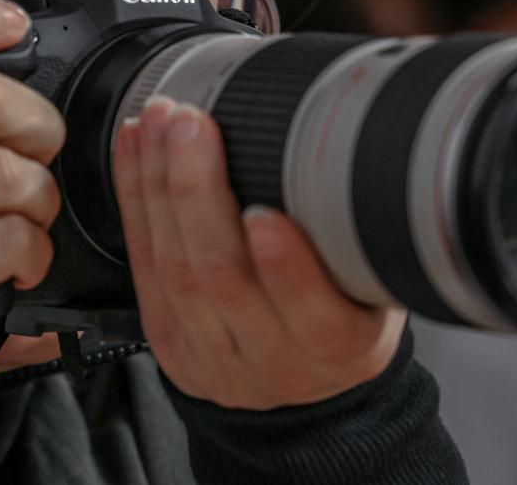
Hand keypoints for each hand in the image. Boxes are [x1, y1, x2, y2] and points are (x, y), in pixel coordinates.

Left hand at [113, 97, 404, 409]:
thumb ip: (371, 238)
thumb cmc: (348, 317)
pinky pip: (143, 262)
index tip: (267, 215)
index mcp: (339, 345)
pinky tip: (133, 148)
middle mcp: (271, 357)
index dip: (286, 267)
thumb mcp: (382, 288)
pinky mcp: (166, 337)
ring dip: (157, 184)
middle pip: (223, 277)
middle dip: (198, 192)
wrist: (303, 394)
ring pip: (173, 267)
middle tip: (192, 124)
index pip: (314, 316)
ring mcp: (210, 353)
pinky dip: (134, 197)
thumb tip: (360, 146)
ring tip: (159, 121)